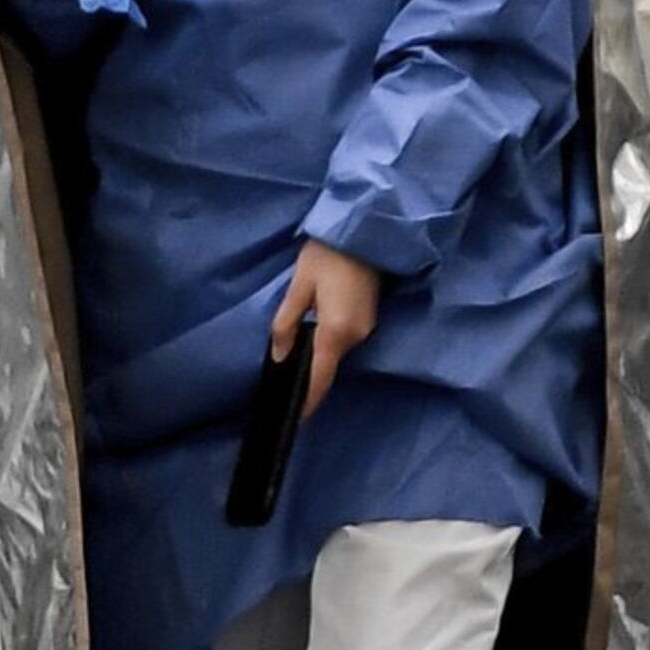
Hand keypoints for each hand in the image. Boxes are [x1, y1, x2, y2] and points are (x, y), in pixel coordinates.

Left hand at [271, 239, 380, 419]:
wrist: (363, 232)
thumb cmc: (326, 256)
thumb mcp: (299, 287)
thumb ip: (286, 323)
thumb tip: (279, 355)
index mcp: (336, 331)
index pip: (320, 376)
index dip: (308, 399)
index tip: (297, 417)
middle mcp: (356, 336)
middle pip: (328, 364)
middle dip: (308, 371)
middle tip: (284, 374)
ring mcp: (367, 328)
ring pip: (336, 351)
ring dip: (319, 352)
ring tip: (295, 348)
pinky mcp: (370, 319)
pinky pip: (345, 339)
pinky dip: (329, 340)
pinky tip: (315, 328)